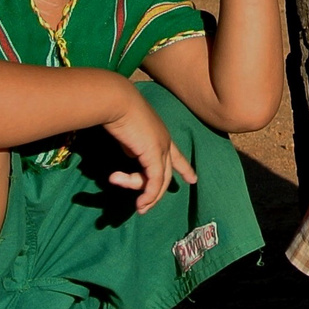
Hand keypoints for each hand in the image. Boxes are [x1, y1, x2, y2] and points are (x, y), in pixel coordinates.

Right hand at [101, 88, 196, 213]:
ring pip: (160, 180)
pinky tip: (140, 203)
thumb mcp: (127, 135)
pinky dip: (148, 194)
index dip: (184, 168)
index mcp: (160, 134)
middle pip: (166, 173)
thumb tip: (134, 157)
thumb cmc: (116, 112)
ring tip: (138, 207)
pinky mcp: (154, 153)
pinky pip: (154, 180)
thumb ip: (133, 147)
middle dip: (157, 193)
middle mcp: (165, 140)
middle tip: (145, 207)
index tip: (193, 179)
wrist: (115, 100)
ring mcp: (162, 147)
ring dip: (147, 196)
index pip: (175, 155)